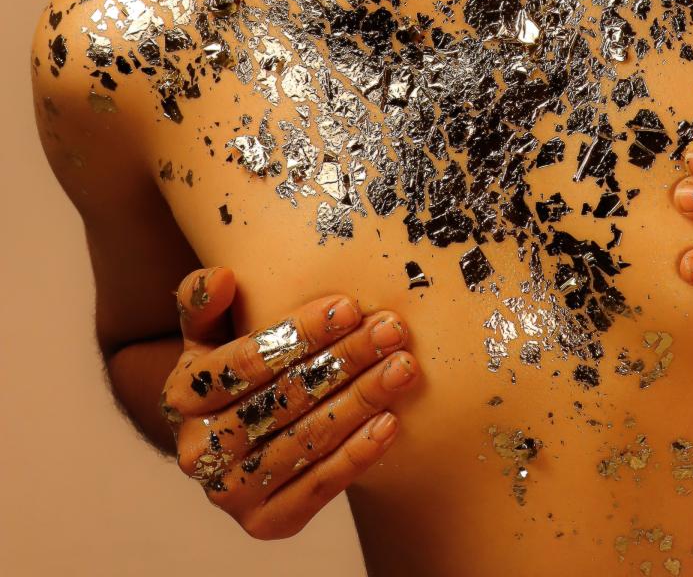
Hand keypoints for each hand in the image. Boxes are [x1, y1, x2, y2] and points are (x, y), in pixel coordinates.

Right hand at [161, 267, 419, 537]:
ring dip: (360, 401)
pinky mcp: (266, 523)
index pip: (246, 362)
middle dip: (344, 360)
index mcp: (182, 396)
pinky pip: (318, 486)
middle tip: (390, 331)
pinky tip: (389, 422)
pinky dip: (357, 455)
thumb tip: (222, 277)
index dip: (299, 334)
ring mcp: (231, 492)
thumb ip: (205, 301)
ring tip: (402, 367)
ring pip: (306, 440)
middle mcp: (199, 450)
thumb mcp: (206, 333)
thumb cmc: (226, 368)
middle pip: (284, 399)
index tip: (348, 307)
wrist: (229, 442)